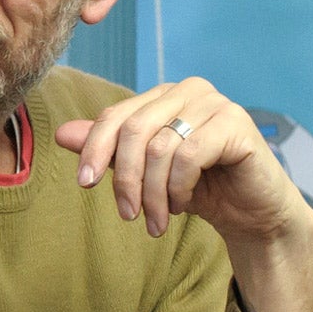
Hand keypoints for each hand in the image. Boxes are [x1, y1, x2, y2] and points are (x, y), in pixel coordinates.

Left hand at [57, 78, 312, 311]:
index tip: (84, 184)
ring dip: (153, 194)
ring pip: (159, 148)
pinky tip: (183, 204)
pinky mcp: (236, 124)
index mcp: (163, 96)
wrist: (250, 211)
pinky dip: (178, 186)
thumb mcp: (145, 172)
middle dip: (125, 179)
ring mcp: (216, 103)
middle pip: (134, 131)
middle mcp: (189, 90)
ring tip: (157, 221)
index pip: (115, 116)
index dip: (94, 150)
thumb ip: (109, 150)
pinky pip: (189, 155)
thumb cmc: (197, 188)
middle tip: (128, 216)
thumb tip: (62, 134)